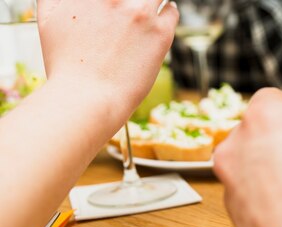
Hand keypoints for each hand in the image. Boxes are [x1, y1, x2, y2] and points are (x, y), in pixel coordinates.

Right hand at [37, 0, 177, 123]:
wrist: (86, 99)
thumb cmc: (64, 65)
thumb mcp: (48, 19)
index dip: (113, 0)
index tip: (114, 6)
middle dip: (133, 1)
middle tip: (133, 10)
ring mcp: (139, 11)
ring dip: (152, 1)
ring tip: (148, 11)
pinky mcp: (160, 32)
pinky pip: (172, 10)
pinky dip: (167, 12)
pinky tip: (160, 21)